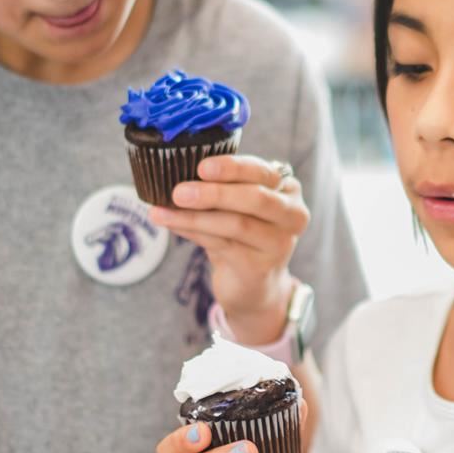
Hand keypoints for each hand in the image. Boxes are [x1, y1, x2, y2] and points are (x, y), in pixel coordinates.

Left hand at [150, 155, 308, 344]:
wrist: (253, 285)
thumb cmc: (242, 234)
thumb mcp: (238, 205)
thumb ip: (223, 186)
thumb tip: (177, 169)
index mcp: (288, 189)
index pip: (262, 172)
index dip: (233, 168)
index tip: (201, 167)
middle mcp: (292, 215)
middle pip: (255, 198)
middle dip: (215, 193)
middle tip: (179, 192)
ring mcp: (279, 243)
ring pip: (236, 224)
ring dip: (195, 216)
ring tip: (161, 212)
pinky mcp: (260, 267)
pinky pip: (221, 244)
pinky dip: (192, 232)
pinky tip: (170, 224)